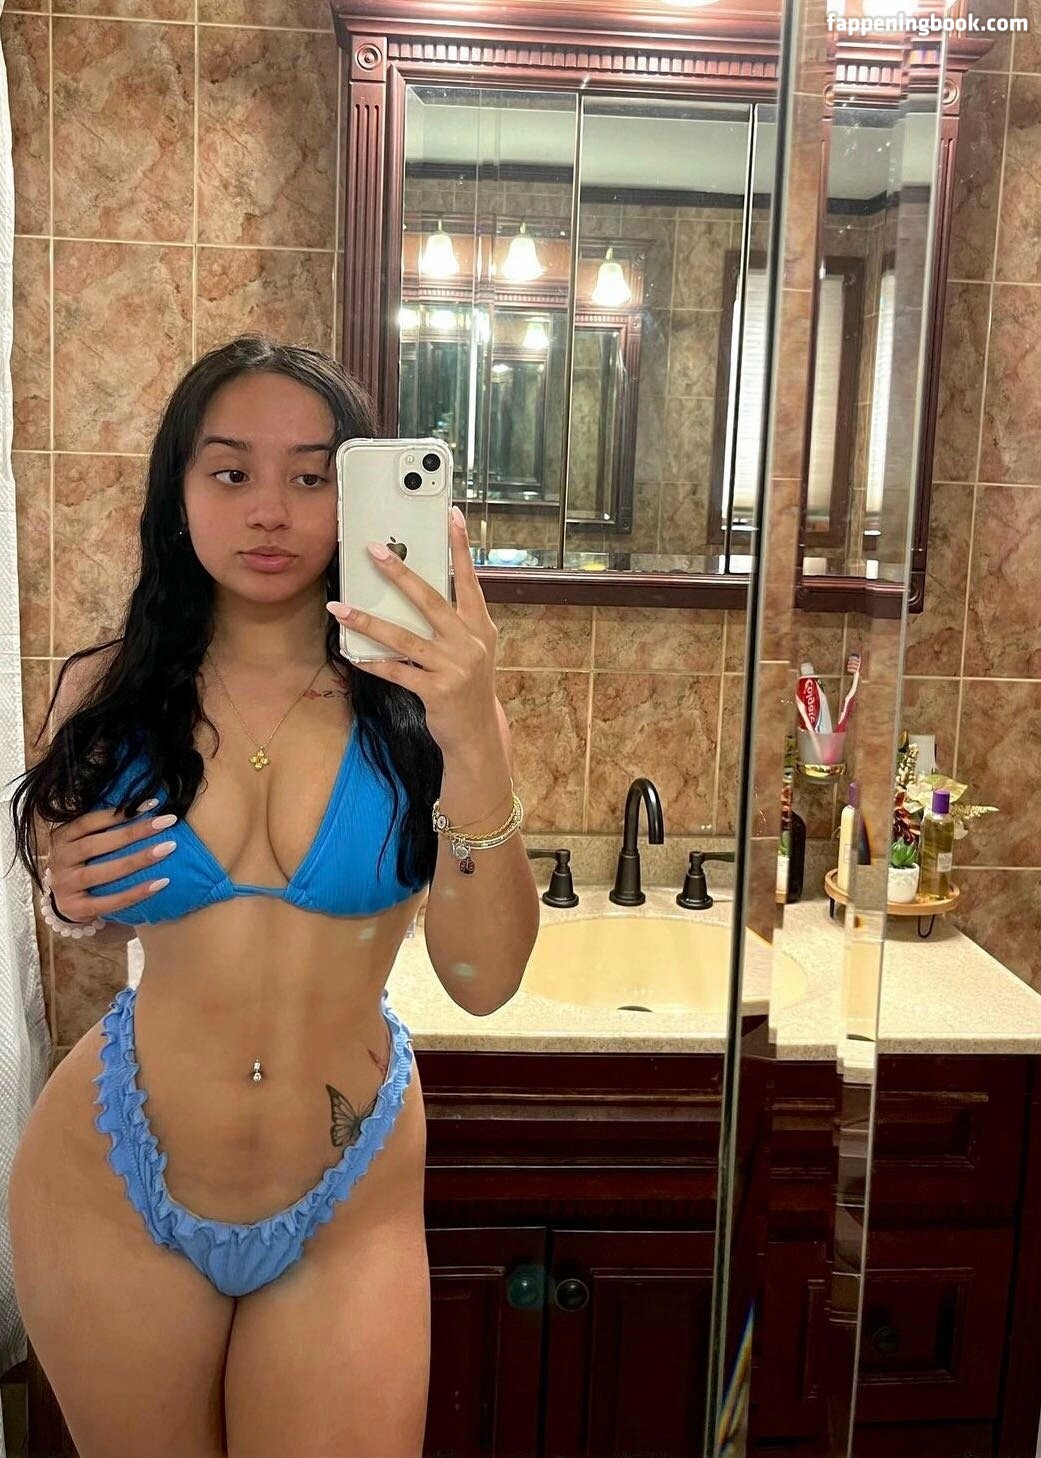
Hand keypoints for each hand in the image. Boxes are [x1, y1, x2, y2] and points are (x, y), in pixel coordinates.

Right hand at [47, 805, 178, 921]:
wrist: (64, 902)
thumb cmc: (83, 864)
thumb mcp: (84, 842)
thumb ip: (104, 829)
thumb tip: (147, 809)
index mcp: (61, 838)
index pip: (88, 821)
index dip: (118, 812)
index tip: (152, 804)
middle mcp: (59, 860)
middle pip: (95, 845)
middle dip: (133, 832)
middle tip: (167, 821)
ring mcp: (64, 886)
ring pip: (101, 873)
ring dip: (136, 860)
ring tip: (167, 848)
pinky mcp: (75, 909)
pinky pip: (108, 902)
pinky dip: (135, 893)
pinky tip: (160, 883)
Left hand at [326, 506, 498, 755]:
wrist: (478, 732)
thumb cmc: (469, 685)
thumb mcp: (473, 649)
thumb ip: (454, 621)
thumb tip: (417, 591)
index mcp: (480, 626)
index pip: (470, 580)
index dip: (460, 548)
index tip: (451, 517)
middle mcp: (469, 643)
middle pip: (431, 600)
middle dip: (401, 574)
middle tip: (375, 551)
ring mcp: (454, 667)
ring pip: (404, 638)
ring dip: (368, 621)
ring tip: (340, 607)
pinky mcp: (436, 691)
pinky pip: (397, 672)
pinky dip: (372, 661)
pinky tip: (352, 653)